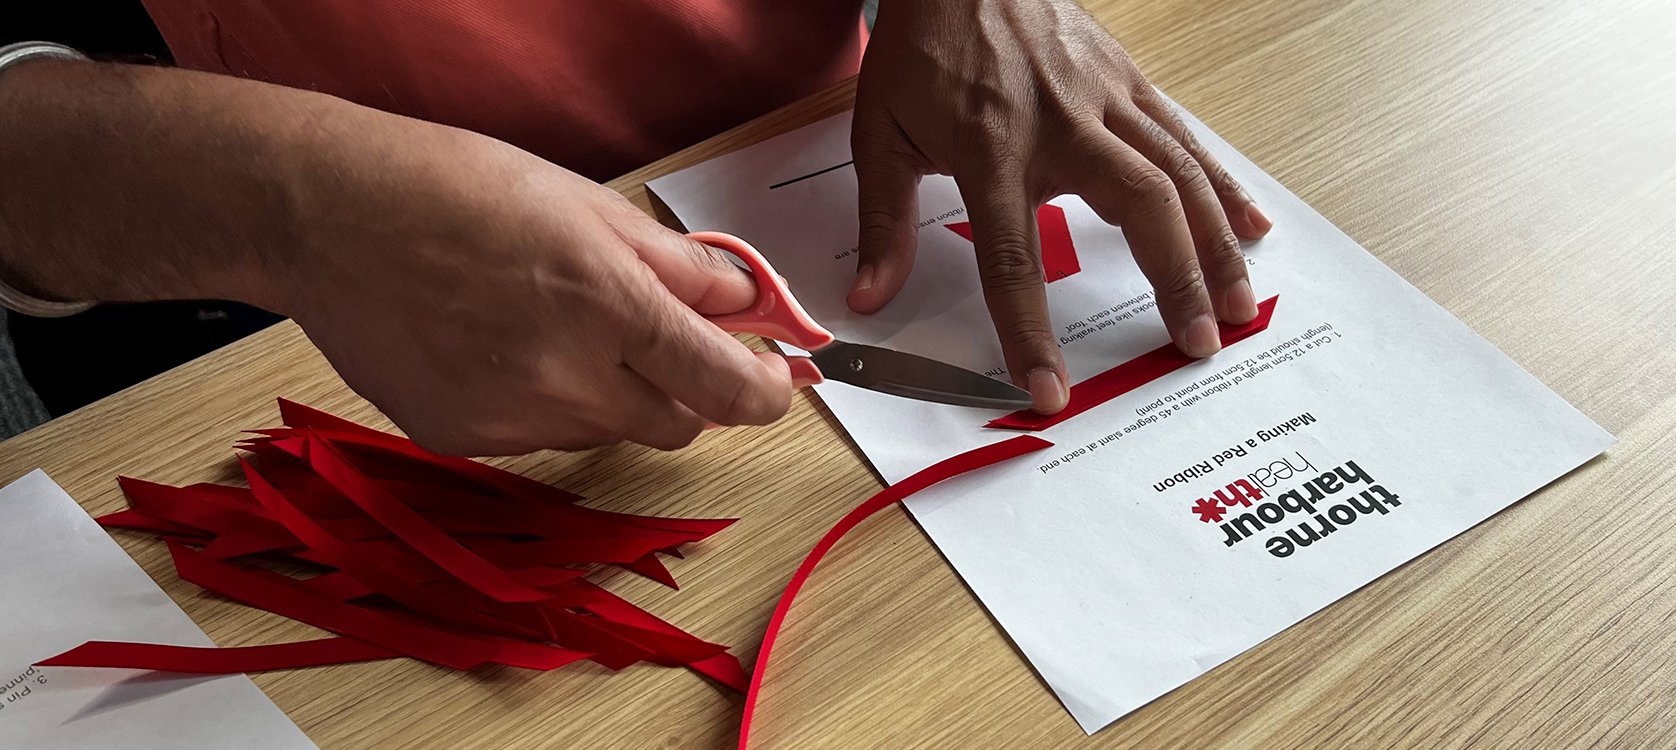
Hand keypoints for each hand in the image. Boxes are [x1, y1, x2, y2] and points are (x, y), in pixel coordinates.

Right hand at [275, 116, 793, 453]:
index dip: (765, 394)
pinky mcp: (463, 438)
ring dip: (612, 394)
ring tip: (558, 323)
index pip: (722, 386)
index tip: (777, 383)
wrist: (327, 216)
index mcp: (606, 305)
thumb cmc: (453, 188)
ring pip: (605, 432)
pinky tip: (505, 347)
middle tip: (669, 344)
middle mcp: (563, 377)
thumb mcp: (588, 205)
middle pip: (675, 426)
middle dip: (690, 393)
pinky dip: (547, 404)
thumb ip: (678, 266)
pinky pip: (539, 437)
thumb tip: (745, 304)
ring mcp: (509, 418)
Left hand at [847, 0, 1272, 413]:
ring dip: (1214, 245)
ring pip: (1180, 174)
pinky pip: (1187, 139)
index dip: (1031, 330)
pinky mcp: (1131, 82)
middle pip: (1138, 209)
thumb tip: (869, 299)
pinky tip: (1252, 228)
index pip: (1014, 258)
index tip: (1049, 389)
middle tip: (1193, 347)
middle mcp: (1063, 126)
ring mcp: (1107, 100)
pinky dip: (1223, 185)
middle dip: (1173, 282)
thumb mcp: (880, 132)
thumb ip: (882, 221)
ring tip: (1236, 308)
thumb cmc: (924, 49)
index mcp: (992, 149)